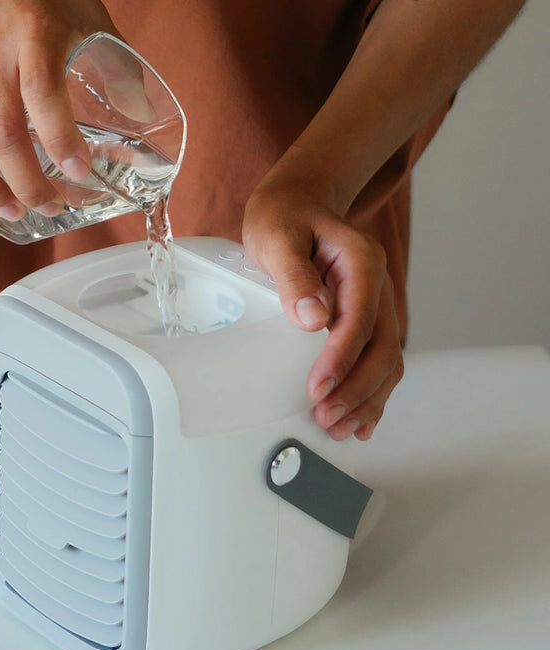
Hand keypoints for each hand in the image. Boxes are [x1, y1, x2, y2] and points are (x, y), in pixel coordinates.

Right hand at [0, 0, 116, 219]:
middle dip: (27, 182)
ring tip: (12, 214)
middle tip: (50, 206)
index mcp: (30, 37)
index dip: (61, 141)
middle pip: (1, 134)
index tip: (79, 172)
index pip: (43, 96)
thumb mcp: (84, 13)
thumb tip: (141, 114)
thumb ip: (114, 63)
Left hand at [243, 168, 403, 441]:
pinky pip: (378, 361)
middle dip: (356, 390)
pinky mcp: (364, 322)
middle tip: (326, 419)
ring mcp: (375, 306)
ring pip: (386, 361)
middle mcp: (377, 287)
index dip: (340, 360)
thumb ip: (294, 275)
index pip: (359, 320)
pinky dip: (372, 394)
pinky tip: (360, 421)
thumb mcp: (278, 236)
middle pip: (381, 348)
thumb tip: (312, 318)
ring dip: (366, 400)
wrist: (297, 205)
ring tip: (340, 430)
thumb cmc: (285, 218)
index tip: (317, 389)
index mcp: (361, 263)